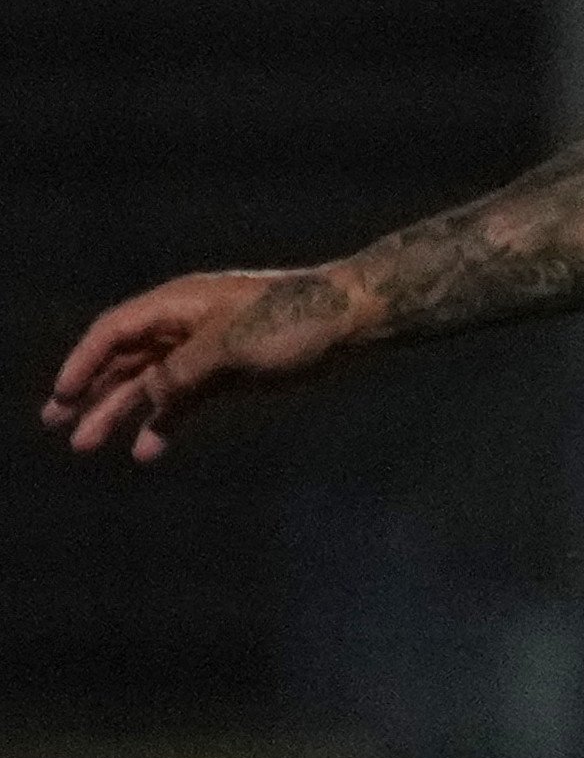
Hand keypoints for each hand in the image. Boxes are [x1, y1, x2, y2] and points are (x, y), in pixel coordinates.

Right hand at [39, 266, 361, 461]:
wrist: (353, 319)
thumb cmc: (292, 321)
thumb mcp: (231, 345)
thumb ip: (183, 371)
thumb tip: (151, 395)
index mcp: (178, 306)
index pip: (114, 331)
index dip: (83, 362)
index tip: (61, 396)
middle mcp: (184, 326)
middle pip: (125, 359)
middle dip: (91, 392)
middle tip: (56, 425)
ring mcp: (206, 351)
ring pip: (151, 383)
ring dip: (121, 412)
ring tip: (88, 446)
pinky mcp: (230, 373)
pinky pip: (186, 399)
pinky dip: (166, 422)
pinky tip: (147, 451)